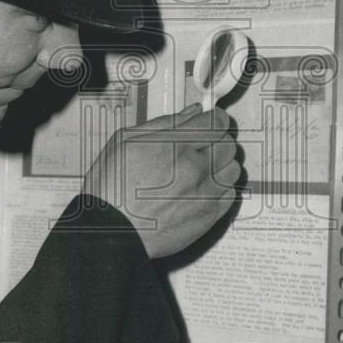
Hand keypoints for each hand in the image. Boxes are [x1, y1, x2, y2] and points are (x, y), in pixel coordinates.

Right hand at [81, 103, 239, 258]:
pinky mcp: (208, 216)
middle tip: (203, 146)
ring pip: (233, 169)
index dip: (215, 118)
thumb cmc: (112, 187)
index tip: (212, 120)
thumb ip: (164, 123)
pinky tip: (200, 190)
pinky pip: (230, 195)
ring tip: (201, 169)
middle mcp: (194, 168)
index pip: (215, 122)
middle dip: (218, 141)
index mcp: (174, 145)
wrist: (110, 230)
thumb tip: (193, 112)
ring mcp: (204, 193)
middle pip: (228, 144)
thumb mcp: (126, 140)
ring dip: (221, 165)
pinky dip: (220, 189)